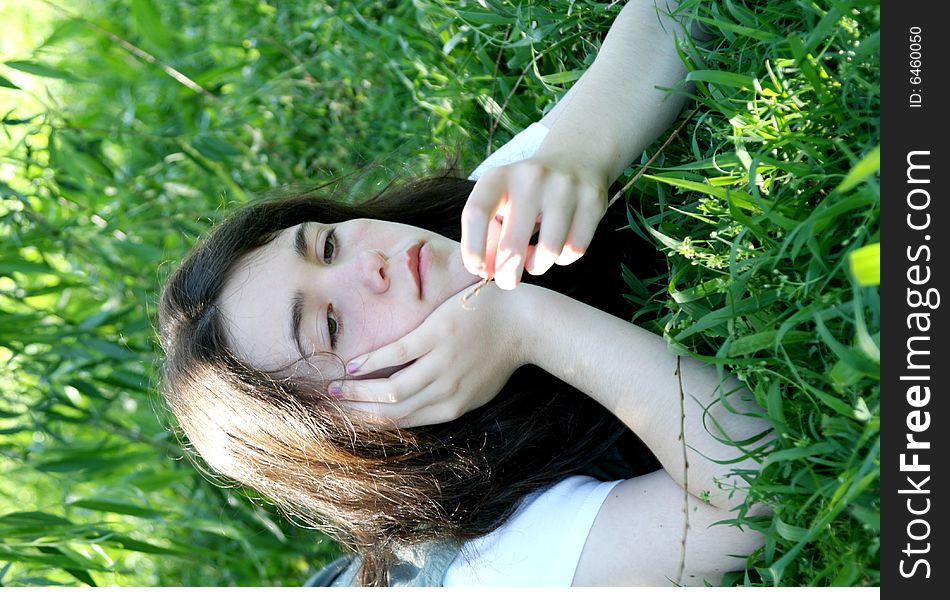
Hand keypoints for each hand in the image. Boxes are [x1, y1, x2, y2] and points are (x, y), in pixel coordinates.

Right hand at [328, 282, 534, 428]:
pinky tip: (352, 365)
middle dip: (356, 413)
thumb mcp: (474, 389)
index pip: (403, 423)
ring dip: (357, 392)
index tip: (347, 422)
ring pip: (390, 389)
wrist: (526, 323)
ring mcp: (440, 364)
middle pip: (391, 411)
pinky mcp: (437, 336)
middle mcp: (444, 392)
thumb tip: (411, 405)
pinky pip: (397, 353)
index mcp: (452, 408)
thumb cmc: (499, 353)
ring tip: (334, 390)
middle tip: (329, 410)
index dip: (371, 424)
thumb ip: (443, 398)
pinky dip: (371, 362)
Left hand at [461, 154, 608, 289]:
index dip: (472, 249)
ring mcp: (565, 187)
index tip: (479, 269)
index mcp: (499, 177)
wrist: (575, 160)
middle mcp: (531, 178)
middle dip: (507, 275)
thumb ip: (490, 236)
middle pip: (511, 245)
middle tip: (508, 281)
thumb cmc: (527, 193)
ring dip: (538, 266)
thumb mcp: (502, 202)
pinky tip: (559, 246)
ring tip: (535, 259)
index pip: (476, 214)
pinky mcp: (592, 200)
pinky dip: (563, 258)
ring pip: (548, 252)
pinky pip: (574, 249)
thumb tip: (488, 272)